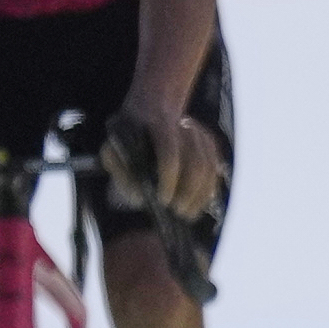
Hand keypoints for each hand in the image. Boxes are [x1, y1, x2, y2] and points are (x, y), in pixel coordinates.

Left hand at [111, 95, 221, 222]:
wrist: (149, 113)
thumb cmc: (128, 140)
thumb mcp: (113, 150)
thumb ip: (119, 169)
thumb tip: (140, 193)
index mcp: (157, 123)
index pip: (170, 151)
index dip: (169, 178)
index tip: (162, 200)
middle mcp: (184, 125)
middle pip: (196, 163)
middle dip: (188, 192)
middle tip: (176, 212)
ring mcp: (200, 134)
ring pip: (209, 168)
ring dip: (199, 196)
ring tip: (186, 214)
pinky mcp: (209, 144)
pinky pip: (214, 170)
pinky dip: (207, 191)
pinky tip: (196, 205)